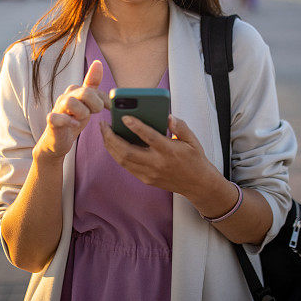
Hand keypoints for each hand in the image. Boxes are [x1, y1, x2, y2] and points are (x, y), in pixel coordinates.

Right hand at [35, 59, 110, 160]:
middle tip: (94, 113)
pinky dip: (68, 121)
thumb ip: (93, 85)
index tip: (109, 108)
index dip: (105, 99)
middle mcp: (65, 97)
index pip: (94, 89)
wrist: (57, 140)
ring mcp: (57, 108)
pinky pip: (57, 117)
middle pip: (85, 92)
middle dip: (95, 104)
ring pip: (70, 102)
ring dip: (82, 112)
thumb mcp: (87, 102)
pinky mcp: (51, 121)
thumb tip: (98, 62)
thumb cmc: (73, 118)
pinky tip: (75, 125)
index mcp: (75, 91)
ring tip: (82, 119)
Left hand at [99, 114, 214, 196]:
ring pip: (123, 160)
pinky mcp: (146, 179)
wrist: (197, 184)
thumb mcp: (192, 140)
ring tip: (105, 132)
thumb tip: (167, 117)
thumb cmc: (194, 158)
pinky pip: (126, 166)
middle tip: (103, 124)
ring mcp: (150, 173)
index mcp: (170, 151)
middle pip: (128, 151)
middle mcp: (157, 163)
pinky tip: (113, 143)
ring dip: (110, 146)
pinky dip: (117, 154)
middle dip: (111, 137)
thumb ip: (180, 127)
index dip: (136, 126)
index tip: (124, 117)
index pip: (150, 137)